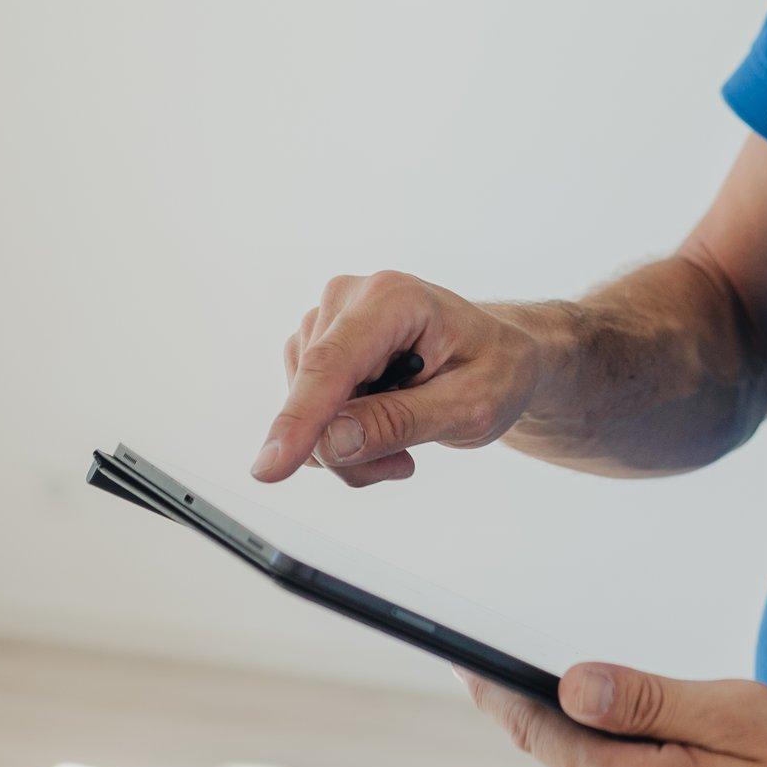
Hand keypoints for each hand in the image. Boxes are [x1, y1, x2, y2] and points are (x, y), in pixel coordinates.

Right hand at [253, 272, 546, 486]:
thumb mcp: (470, 406)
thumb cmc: (494, 370)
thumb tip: (332, 442)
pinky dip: (340, 438)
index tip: (269, 468)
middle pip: (315, 396)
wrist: (497, 356)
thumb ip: (401, 422)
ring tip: (403, 438)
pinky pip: (306, 412)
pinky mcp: (316, 347)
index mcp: (392, 298)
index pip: (331, 364)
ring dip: (348, 447)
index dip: (300, 419)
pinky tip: (381, 429)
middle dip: (350, 449)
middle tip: (405, 461)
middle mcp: (348, 298)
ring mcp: (327, 321)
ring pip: (305, 412)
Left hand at [463, 661, 766, 766]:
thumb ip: (647, 699)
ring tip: (711, 748)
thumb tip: (571, 682)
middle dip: (596, 716)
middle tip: (659, 692)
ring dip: (632, 756)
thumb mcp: (740, 716)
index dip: (499, 687)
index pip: (538, 729)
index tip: (462, 656)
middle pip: (573, 757)